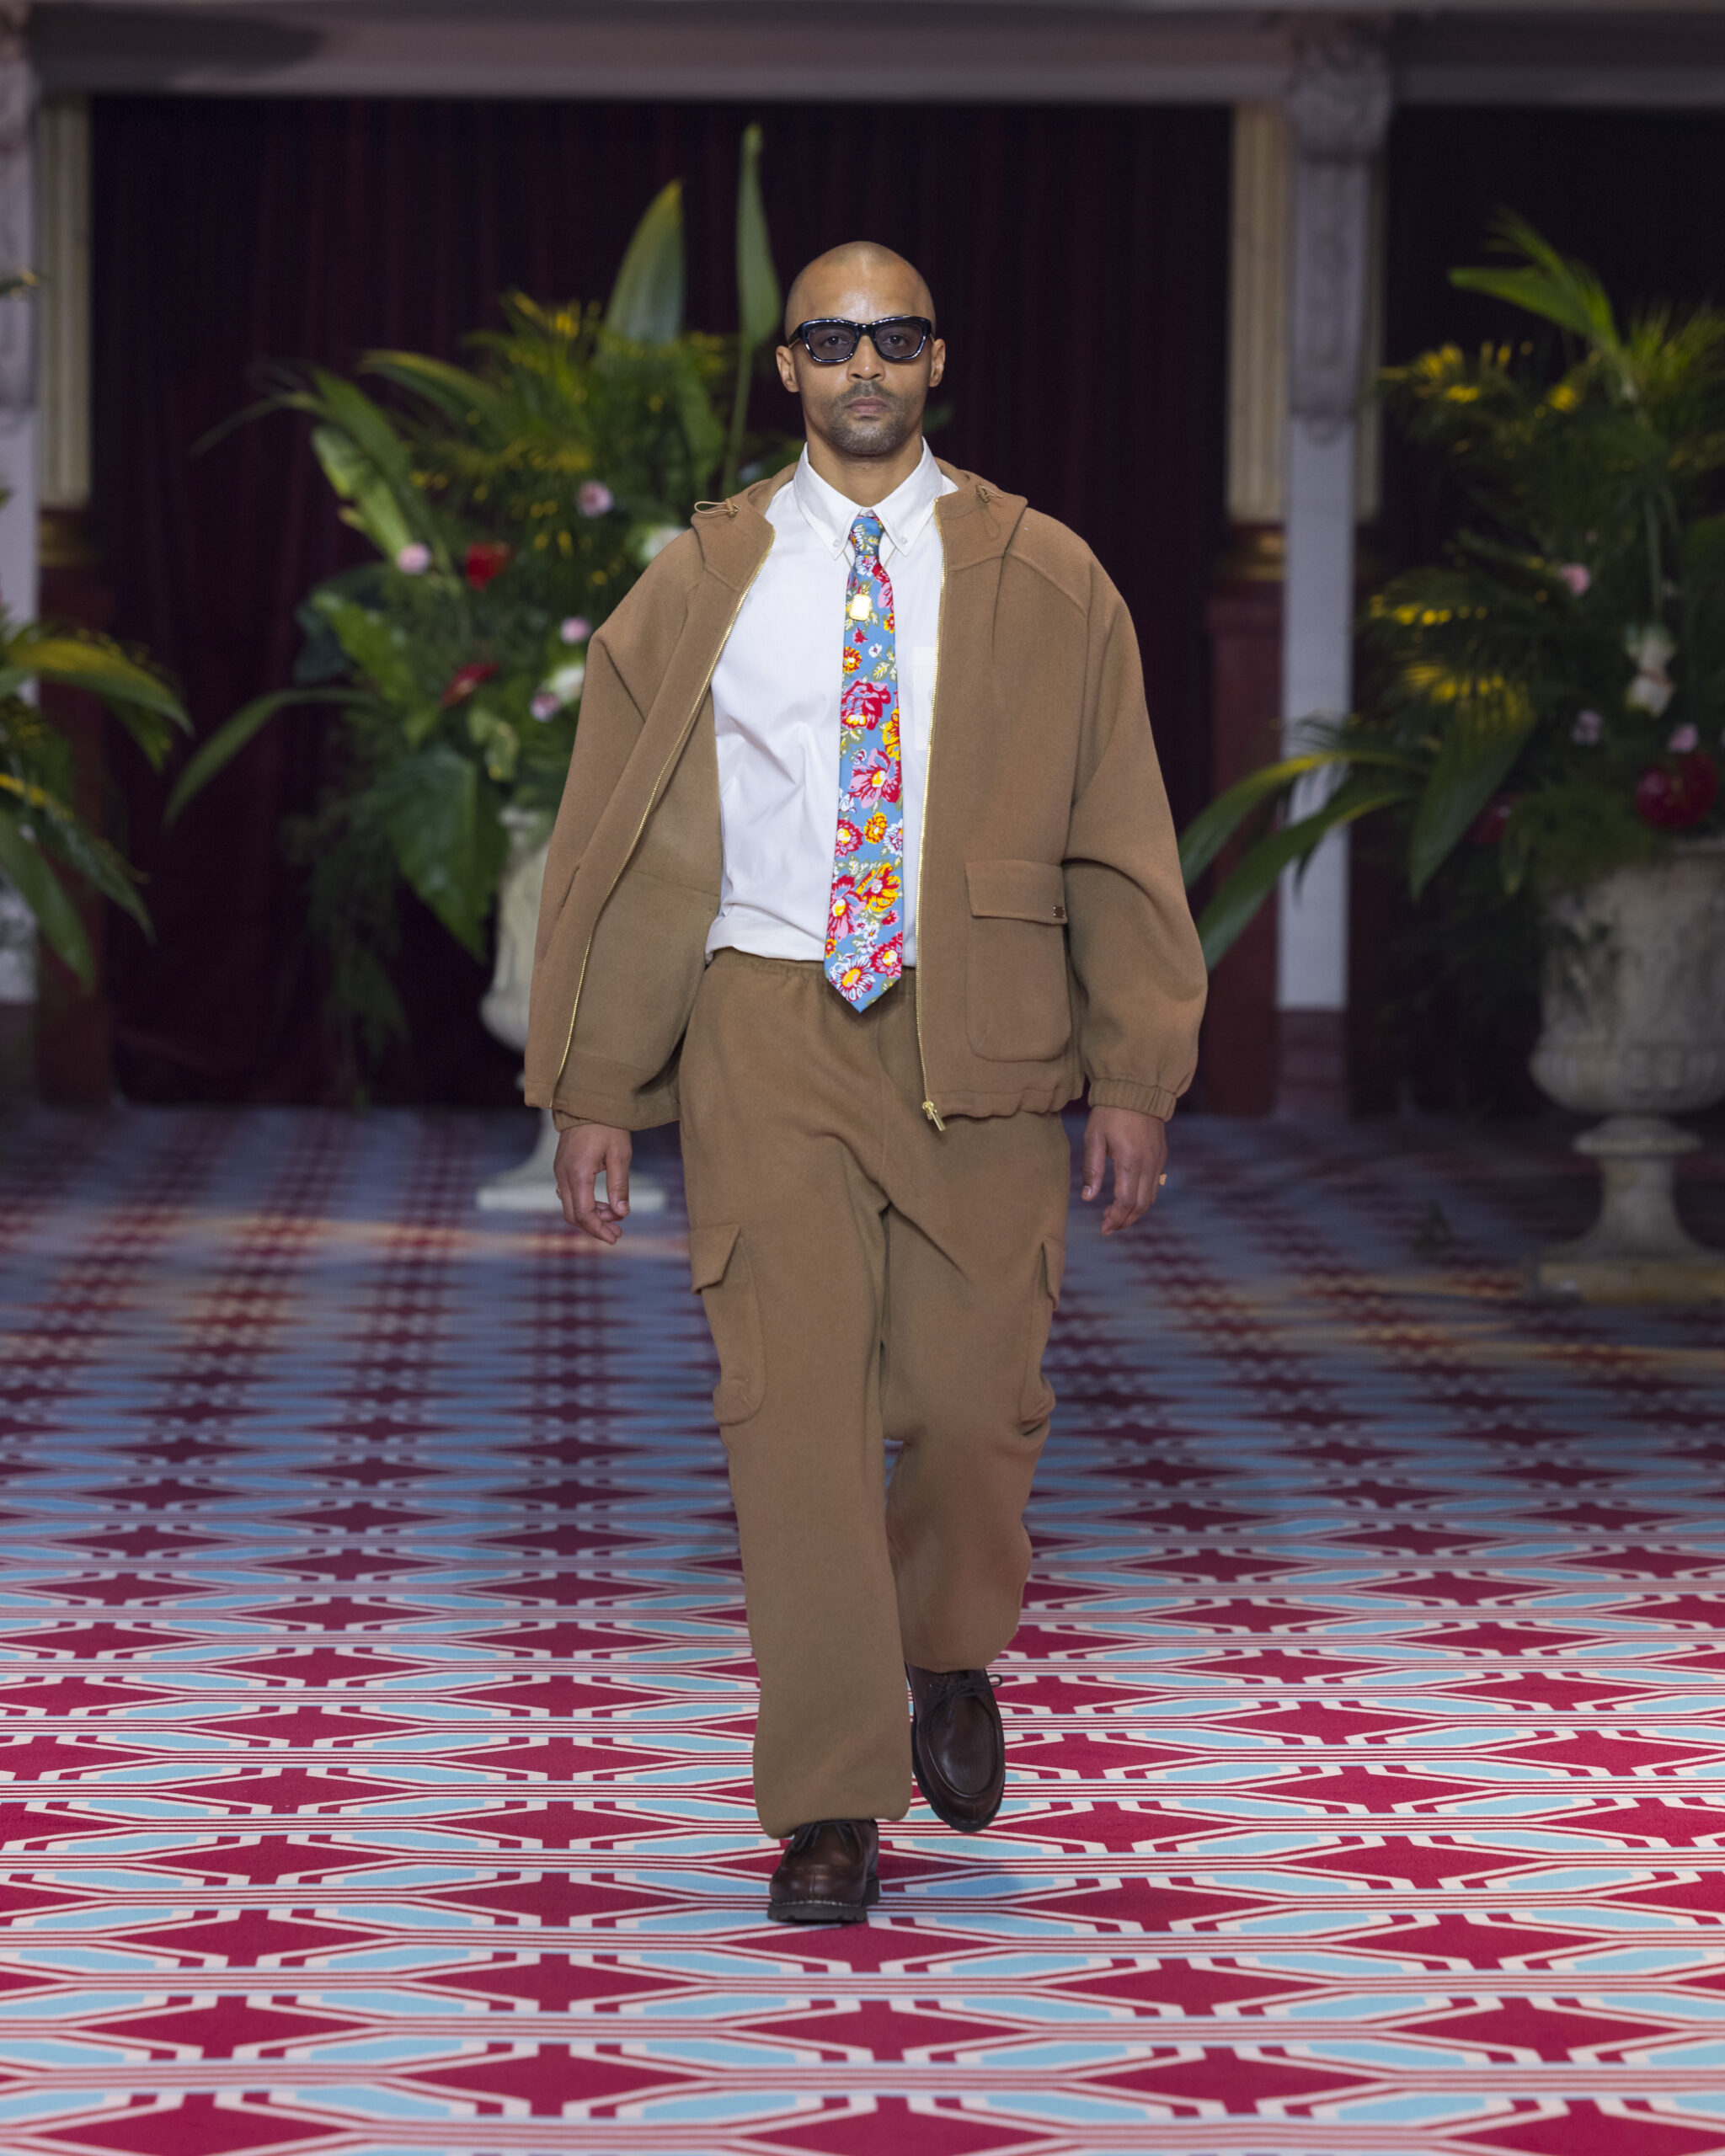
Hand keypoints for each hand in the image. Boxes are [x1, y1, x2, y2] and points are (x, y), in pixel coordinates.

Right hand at [555, 1123, 631, 1244]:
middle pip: (574, 1215)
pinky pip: (569, 1194)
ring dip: (590, 1217)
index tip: (616, 1237)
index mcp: (579, 1173)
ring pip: (570, 1206)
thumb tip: (622, 1214)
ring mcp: (559, 1171)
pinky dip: (584, 1204)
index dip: (599, 1229)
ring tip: (613, 1219)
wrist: (587, 1102)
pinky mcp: (561, 1167)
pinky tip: (601, 1204)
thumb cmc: (608, 1126)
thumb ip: (619, 1186)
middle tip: (616, 1233)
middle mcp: (564, 1175)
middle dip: (595, 1228)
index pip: (585, 1214)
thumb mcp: (620, 1155)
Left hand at [1081, 1106, 1167, 1236]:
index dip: (1115, 1218)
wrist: (1136, 1089)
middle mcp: (1148, 1164)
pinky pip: (1155, 1184)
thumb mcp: (1094, 1138)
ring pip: (1151, 1197)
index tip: (1103, 1227)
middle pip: (1141, 1205)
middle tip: (1108, 1226)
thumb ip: (1093, 1170)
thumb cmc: (1110, 1112)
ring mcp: (1158, 1160)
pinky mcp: (1161, 1155)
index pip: (1126, 1201)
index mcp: (1129, 1161)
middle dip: (1125, 1220)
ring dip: (1135, 1212)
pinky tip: (1129, 1198)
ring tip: (1117, 1216)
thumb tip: (1088, 1198)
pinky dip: (1143, 1198)